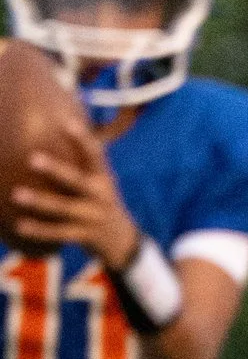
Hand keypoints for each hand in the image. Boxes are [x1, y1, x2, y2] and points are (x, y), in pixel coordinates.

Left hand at [13, 129, 135, 268]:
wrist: (120, 238)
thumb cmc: (99, 198)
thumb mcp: (99, 178)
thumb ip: (82, 158)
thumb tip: (62, 121)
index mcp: (103, 177)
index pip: (95, 154)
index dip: (82, 139)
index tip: (66, 122)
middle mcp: (101, 195)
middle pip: (77, 181)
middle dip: (56, 170)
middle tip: (32, 158)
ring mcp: (93, 217)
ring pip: (64, 208)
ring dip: (40, 201)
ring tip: (15, 194)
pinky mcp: (85, 236)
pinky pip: (59, 233)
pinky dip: (40, 230)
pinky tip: (19, 225)